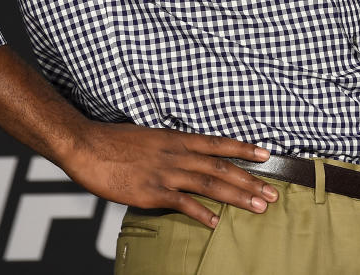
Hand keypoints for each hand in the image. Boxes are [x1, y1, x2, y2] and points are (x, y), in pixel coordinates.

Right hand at [59, 121, 278, 227]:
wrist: (86, 146)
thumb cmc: (114, 141)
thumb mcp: (148, 137)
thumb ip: (169, 148)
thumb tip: (184, 156)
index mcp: (176, 139)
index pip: (218, 143)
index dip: (243, 149)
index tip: (266, 155)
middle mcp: (176, 154)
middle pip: (221, 167)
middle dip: (250, 181)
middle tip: (273, 193)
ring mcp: (165, 173)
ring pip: (210, 184)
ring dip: (237, 196)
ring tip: (258, 206)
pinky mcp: (151, 192)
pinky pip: (182, 204)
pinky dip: (201, 213)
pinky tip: (215, 223)